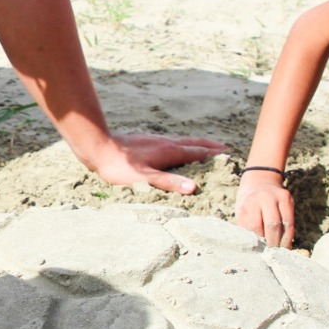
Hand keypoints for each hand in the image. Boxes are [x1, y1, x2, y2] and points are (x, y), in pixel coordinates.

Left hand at [83, 133, 227, 194]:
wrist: (100, 148)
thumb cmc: (120, 168)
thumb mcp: (145, 179)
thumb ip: (169, 182)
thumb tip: (194, 188)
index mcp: (169, 152)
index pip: (197, 152)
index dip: (212, 154)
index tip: (227, 154)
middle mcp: (166, 143)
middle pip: (193, 143)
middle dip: (209, 146)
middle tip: (224, 147)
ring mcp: (156, 140)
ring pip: (182, 140)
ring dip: (197, 143)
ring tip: (206, 144)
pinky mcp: (147, 140)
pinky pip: (172, 141)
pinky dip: (183, 143)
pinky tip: (176, 145)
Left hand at [235, 174, 294, 247]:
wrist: (259, 181)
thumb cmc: (248, 204)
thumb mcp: (242, 213)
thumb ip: (247, 228)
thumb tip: (255, 248)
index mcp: (250, 202)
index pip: (256, 226)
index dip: (259, 240)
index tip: (259, 251)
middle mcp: (266, 198)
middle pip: (273, 225)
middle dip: (273, 242)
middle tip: (272, 254)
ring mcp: (279, 197)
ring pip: (286, 224)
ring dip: (284, 240)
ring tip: (280, 251)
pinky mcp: (289, 199)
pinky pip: (291, 220)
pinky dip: (289, 234)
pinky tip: (286, 243)